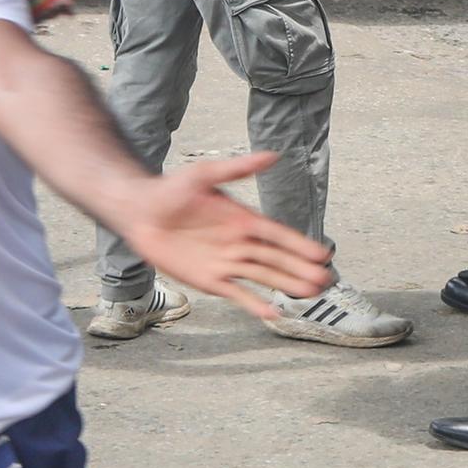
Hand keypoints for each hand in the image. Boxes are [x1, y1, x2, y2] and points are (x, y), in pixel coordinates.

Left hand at [114, 150, 337, 315]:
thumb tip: (272, 155)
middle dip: (301, 269)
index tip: (323, 255)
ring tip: (311, 293)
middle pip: (276, 259)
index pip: (278, 235)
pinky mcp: (209, 279)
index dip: (300, 245)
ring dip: (287, 285)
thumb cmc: (171, 190)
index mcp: (243, 219)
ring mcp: (226, 263)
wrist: (141, 212)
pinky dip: (254, 303)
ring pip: (263, 277)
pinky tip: (273, 313)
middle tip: (326, 280)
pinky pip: (236, 293)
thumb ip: (238, 168)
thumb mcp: (204, 174)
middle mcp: (240, 243)